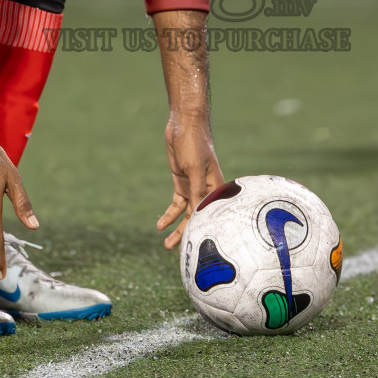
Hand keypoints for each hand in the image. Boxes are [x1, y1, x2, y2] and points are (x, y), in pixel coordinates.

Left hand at [156, 112, 223, 249]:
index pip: (211, 214)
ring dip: (176, 229)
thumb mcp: (195, 169)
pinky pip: (177, 204)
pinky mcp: (182, 182)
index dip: (204, 231)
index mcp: (216, 187)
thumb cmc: (195, 143)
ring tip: (166, 245)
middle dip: (188, 235)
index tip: (198, 249)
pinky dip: (169, 215)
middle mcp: (207, 190)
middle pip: (198, 218)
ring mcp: (193, 186)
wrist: (184, 124)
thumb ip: (197, 191)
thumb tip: (197, 215)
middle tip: (178, 253)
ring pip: (186, 214)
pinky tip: (160, 225)